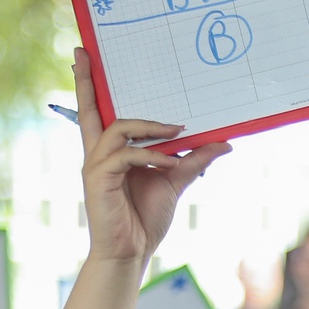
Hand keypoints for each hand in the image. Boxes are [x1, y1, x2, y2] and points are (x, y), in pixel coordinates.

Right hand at [73, 48, 229, 264]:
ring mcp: (96, 166)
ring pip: (118, 129)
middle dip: (87, 81)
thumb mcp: (176, 181)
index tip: (83, 55)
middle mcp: (98, 153)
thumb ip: (194, 159)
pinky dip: (151, 157)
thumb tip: (225, 143)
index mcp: (111, 151)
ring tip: (176, 132)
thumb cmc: (146, 218)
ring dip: (149, 128)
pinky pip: (126, 156)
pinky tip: (170, 165)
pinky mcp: (98, 179)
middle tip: (88, 54)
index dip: (88, 84)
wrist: (132, 253)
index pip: (97, 111)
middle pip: (90, 109)